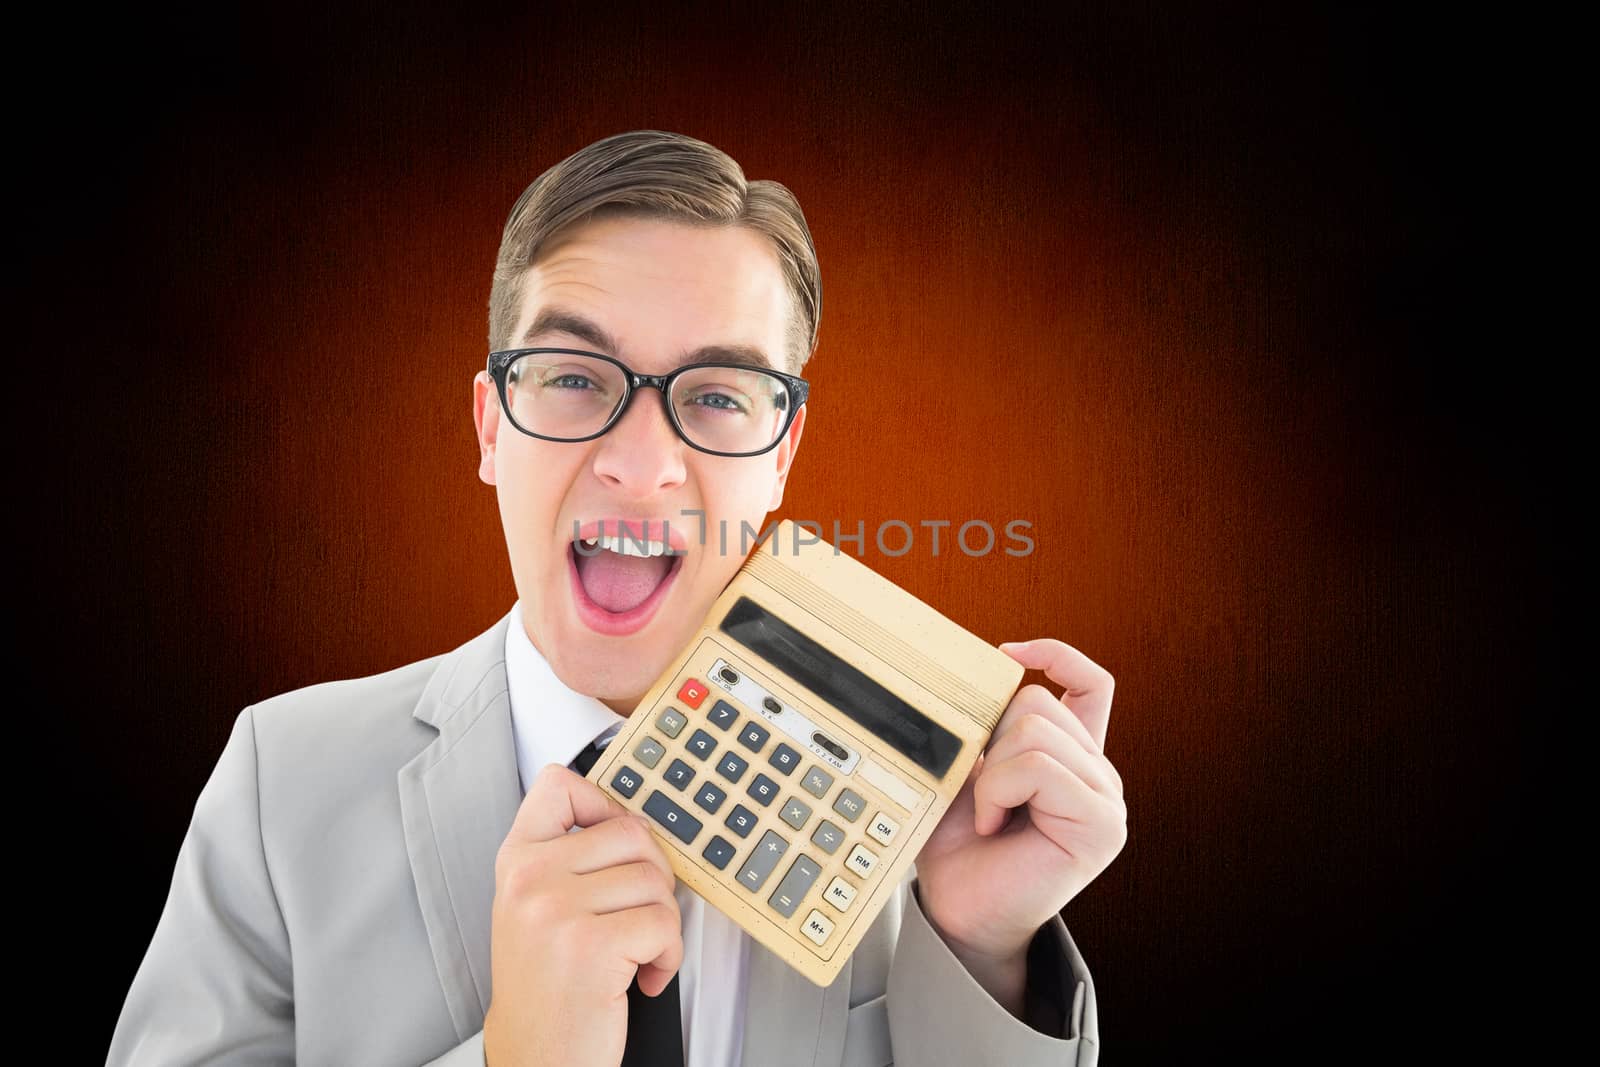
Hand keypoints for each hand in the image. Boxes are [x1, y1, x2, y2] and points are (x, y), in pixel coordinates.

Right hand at [482, 764, 682, 1066]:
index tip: (614, 836)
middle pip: (631, 832)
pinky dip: (668, 957)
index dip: (602, 801)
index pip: (558, 785)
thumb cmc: (547, 987)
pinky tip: (642, 978)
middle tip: (637, 916)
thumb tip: (635, 823)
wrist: (536, 1058)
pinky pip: (664, 925)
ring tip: (635, 954)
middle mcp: (530, 878)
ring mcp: (556, 910)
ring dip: (662, 925)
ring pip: (654, 881)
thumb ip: (569, 858)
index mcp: (517, 861)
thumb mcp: (536, 908)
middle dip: (652, 877)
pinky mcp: (590, 946)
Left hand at [914, 639, 1125, 1007]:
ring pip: (1035, 730)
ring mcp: (1105, 798)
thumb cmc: (961, 846)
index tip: (1005, 653)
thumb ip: (986, 728)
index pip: (1090, 683)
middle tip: (984, 794)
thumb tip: (980, 677)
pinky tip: (996, 825)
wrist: (959, 910)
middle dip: (991, 739)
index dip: (1055, 655)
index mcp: (1072, 755)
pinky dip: (1000, 791)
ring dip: (992, 773)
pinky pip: (1037, 768)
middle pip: (1039, 701)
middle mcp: (1096, 773)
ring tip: (989, 815)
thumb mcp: (967, 771)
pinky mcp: (1101, 824)